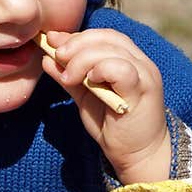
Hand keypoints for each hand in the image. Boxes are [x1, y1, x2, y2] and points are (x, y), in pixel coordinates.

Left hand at [41, 29, 171, 183]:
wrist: (137, 156)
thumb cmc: (113, 126)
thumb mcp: (85, 97)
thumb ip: (69, 78)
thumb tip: (47, 58)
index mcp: (128, 59)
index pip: (103, 36)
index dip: (77, 36)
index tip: (52, 42)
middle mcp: (140, 62)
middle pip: (107, 38)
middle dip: (76, 44)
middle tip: (57, 56)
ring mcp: (144, 74)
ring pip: (112, 50)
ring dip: (83, 59)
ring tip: (69, 77)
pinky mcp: (144, 90)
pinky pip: (122, 69)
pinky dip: (102, 69)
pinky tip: (90, 81)